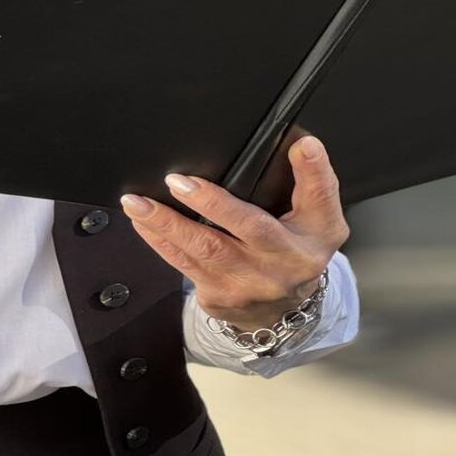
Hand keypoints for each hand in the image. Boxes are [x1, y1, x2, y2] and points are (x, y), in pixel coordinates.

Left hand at [119, 136, 348, 331]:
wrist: (282, 312)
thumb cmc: (296, 251)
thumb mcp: (319, 220)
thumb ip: (314, 182)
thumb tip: (305, 144)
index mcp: (311, 239)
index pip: (316, 202)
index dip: (310, 174)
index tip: (300, 144)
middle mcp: (281, 265)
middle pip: (248, 228)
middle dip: (210, 204)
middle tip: (176, 181)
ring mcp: (247, 285)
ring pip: (204, 251)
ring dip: (166, 224)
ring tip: (137, 202)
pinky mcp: (219, 297)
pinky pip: (183, 266)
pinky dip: (160, 242)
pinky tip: (142, 223)